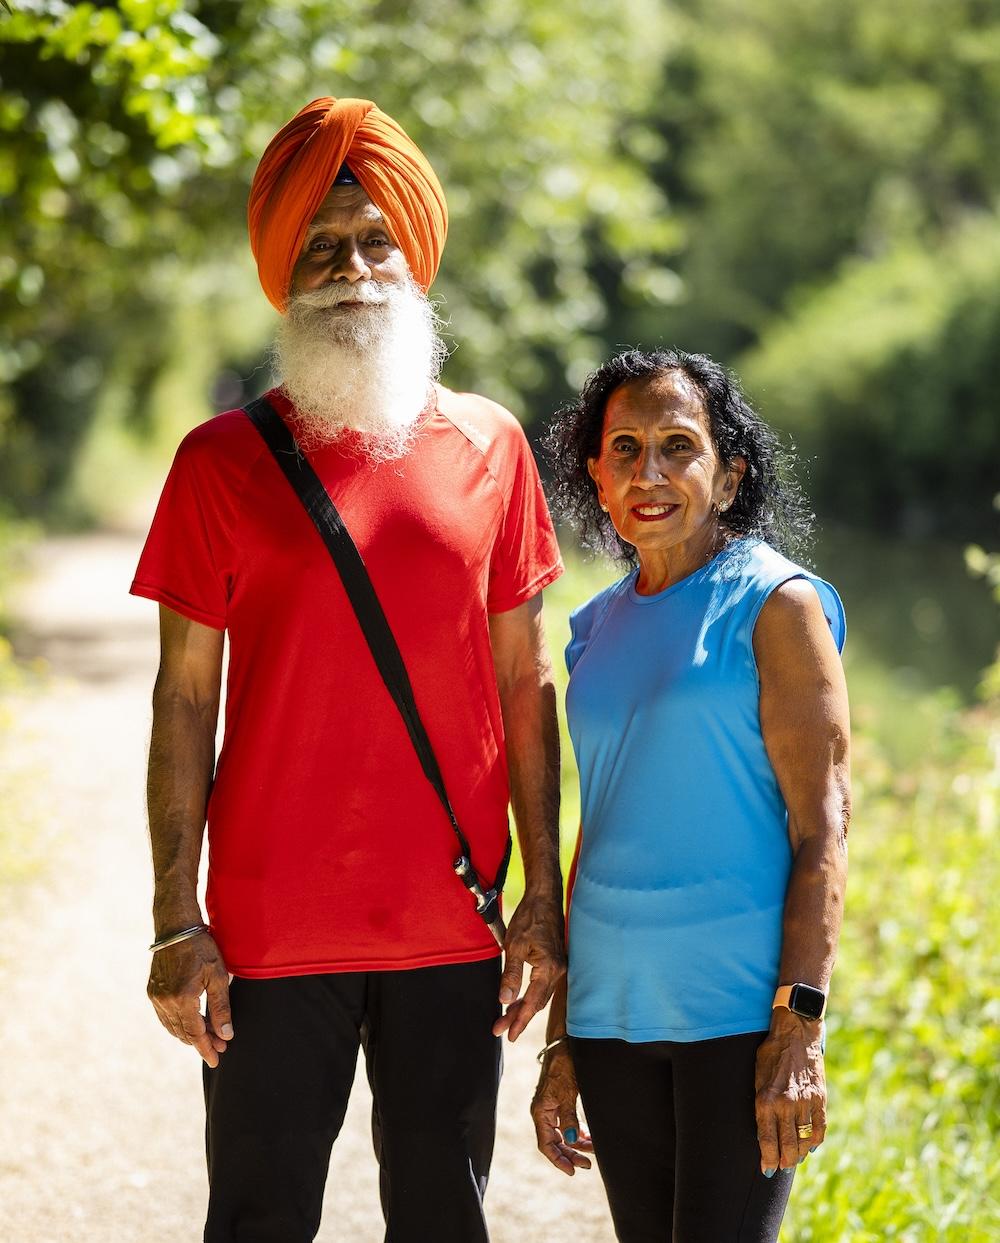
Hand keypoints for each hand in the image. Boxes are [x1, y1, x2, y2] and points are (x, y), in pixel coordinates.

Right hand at [147, 931, 232, 1067]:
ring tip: (209, 1036)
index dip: (206, 1048)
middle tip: (220, 1045)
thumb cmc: (201, 948)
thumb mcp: (218, 976)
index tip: (216, 1060)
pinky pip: (165, 1017)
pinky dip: (178, 1024)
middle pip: (184, 1033)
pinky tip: (191, 1023)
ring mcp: (157, 997)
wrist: (176, 928)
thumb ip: (221, 1007)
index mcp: (183, 999)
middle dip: (202, 1042)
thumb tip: (226, 1035)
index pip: (195, 1034)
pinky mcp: (153, 991)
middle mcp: (165, 1002)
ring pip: (173, 1027)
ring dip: (190, 1034)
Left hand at [492, 894, 565, 1040]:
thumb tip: (505, 1000)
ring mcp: (559, 967)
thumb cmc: (529, 918)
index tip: (508, 1035)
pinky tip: (518, 999)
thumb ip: (511, 975)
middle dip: (518, 1017)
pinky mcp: (555, 962)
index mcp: (549, 969)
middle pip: (537, 1003)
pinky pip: (542, 986)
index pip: (533, 1003)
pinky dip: (530, 995)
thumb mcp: (515, 946)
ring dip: (524, 1007)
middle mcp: (558, 971)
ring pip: (540, 995)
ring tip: (506, 1018)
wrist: (543, 897)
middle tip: (500, 1030)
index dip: (520, 1021)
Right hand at [531, 1043, 592, 1175]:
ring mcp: (551, 1108)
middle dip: (570, 1155)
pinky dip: (577, 1133)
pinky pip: (567, 1124)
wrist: (563, 1044)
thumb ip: (569, 1117)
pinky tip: (589, 1139)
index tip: (572, 1171)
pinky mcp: (559, 1102)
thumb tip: (573, 1141)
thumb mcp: (568, 1092)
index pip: (546, 1144)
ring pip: (562, 1135)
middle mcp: (543, 1112)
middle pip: (555, 1142)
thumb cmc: (563, 1066)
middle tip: (587, 1165)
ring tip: (592, 1152)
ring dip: (576, 1145)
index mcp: (540, 1112)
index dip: (558, 1160)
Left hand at [754, 1010, 826, 1172]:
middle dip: (783, 1161)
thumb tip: (764, 1131)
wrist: (795, 1033)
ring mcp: (804, 1102)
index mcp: (765, 1099)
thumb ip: (761, 1103)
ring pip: (803, 1140)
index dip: (767, 1159)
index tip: (766, 1170)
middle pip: (786, 1145)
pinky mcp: (819, 1098)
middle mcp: (785, 1104)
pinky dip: (815, 1141)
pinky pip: (819, 1128)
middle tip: (781, 1167)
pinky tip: (809, 1147)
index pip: (766, 1140)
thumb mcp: (757, 1077)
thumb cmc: (770, 1054)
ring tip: (794, 1159)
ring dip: (798, 1154)